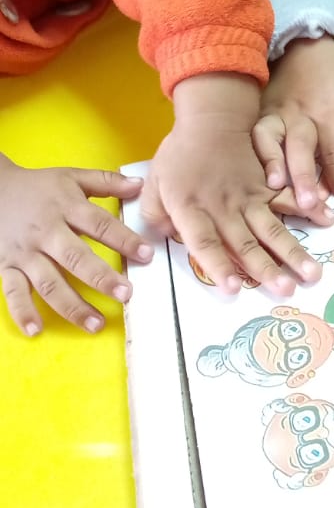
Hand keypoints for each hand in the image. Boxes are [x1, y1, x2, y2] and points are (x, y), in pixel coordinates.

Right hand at [0, 157, 152, 335]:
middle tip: (125, 294)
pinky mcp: (7, 267)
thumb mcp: (71, 176)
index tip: (146, 255)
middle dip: (101, 278)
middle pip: (76, 257)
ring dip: (73, 305)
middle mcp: (47, 232)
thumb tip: (140, 185)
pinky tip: (36, 330)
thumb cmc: (37, 187)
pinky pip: (13, 292)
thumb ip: (106, 182)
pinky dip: (22, 312)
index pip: (100, 225)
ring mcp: (26, 253)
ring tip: (96, 324)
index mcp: (66, 208)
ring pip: (49, 282)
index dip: (124, 240)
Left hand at [141, 74, 320, 293]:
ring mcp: (249, 197)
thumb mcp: (154, 183)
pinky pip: (289, 200)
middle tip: (286, 291)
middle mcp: (223, 207)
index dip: (218, 265)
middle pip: (246, 243)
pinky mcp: (267, 186)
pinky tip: (327, 221)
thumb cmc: (179, 155)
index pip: (204, 242)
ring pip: (272, 229)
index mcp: (191, 208)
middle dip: (266, 269)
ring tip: (312, 273)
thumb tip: (169, 238)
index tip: (232, 289)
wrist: (211, 119)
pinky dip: (309, 210)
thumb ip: (156, 215)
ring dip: (293, 252)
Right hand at [253, 37, 333, 211]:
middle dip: (306, 178)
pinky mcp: (262, 113)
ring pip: (276, 142)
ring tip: (277, 190)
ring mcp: (279, 114)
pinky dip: (259, 153)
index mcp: (331, 112)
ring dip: (277, 167)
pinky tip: (262, 173)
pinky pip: (257, 135)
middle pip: (304, 149)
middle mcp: (303, 115)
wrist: (304, 47)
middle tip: (310, 205)